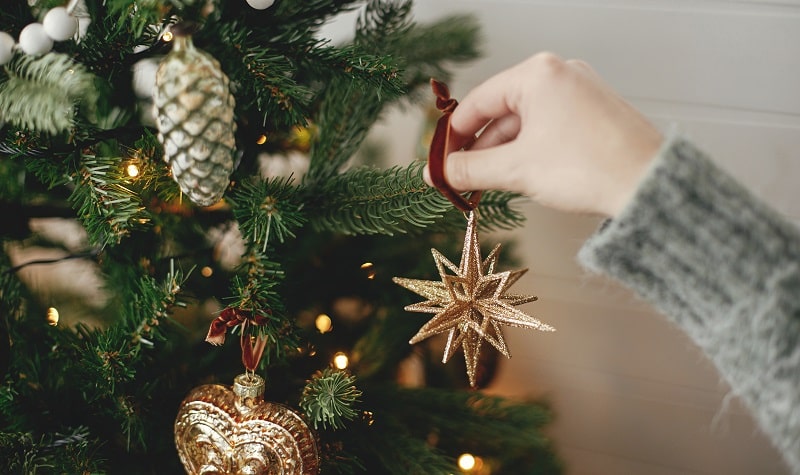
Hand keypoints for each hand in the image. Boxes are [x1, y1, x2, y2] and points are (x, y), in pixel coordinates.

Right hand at [423, 53, 663, 216]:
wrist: (649, 186)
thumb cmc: (587, 168)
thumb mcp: (517, 169)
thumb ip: (470, 168)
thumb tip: (437, 173)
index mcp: (537, 74)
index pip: (478, 102)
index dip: (452, 136)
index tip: (440, 163)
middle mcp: (560, 73)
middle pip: (501, 111)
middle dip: (480, 149)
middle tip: (461, 180)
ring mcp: (580, 91)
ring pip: (526, 122)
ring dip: (504, 153)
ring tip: (489, 184)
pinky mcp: (594, 112)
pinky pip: (549, 127)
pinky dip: (530, 149)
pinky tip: (521, 175)